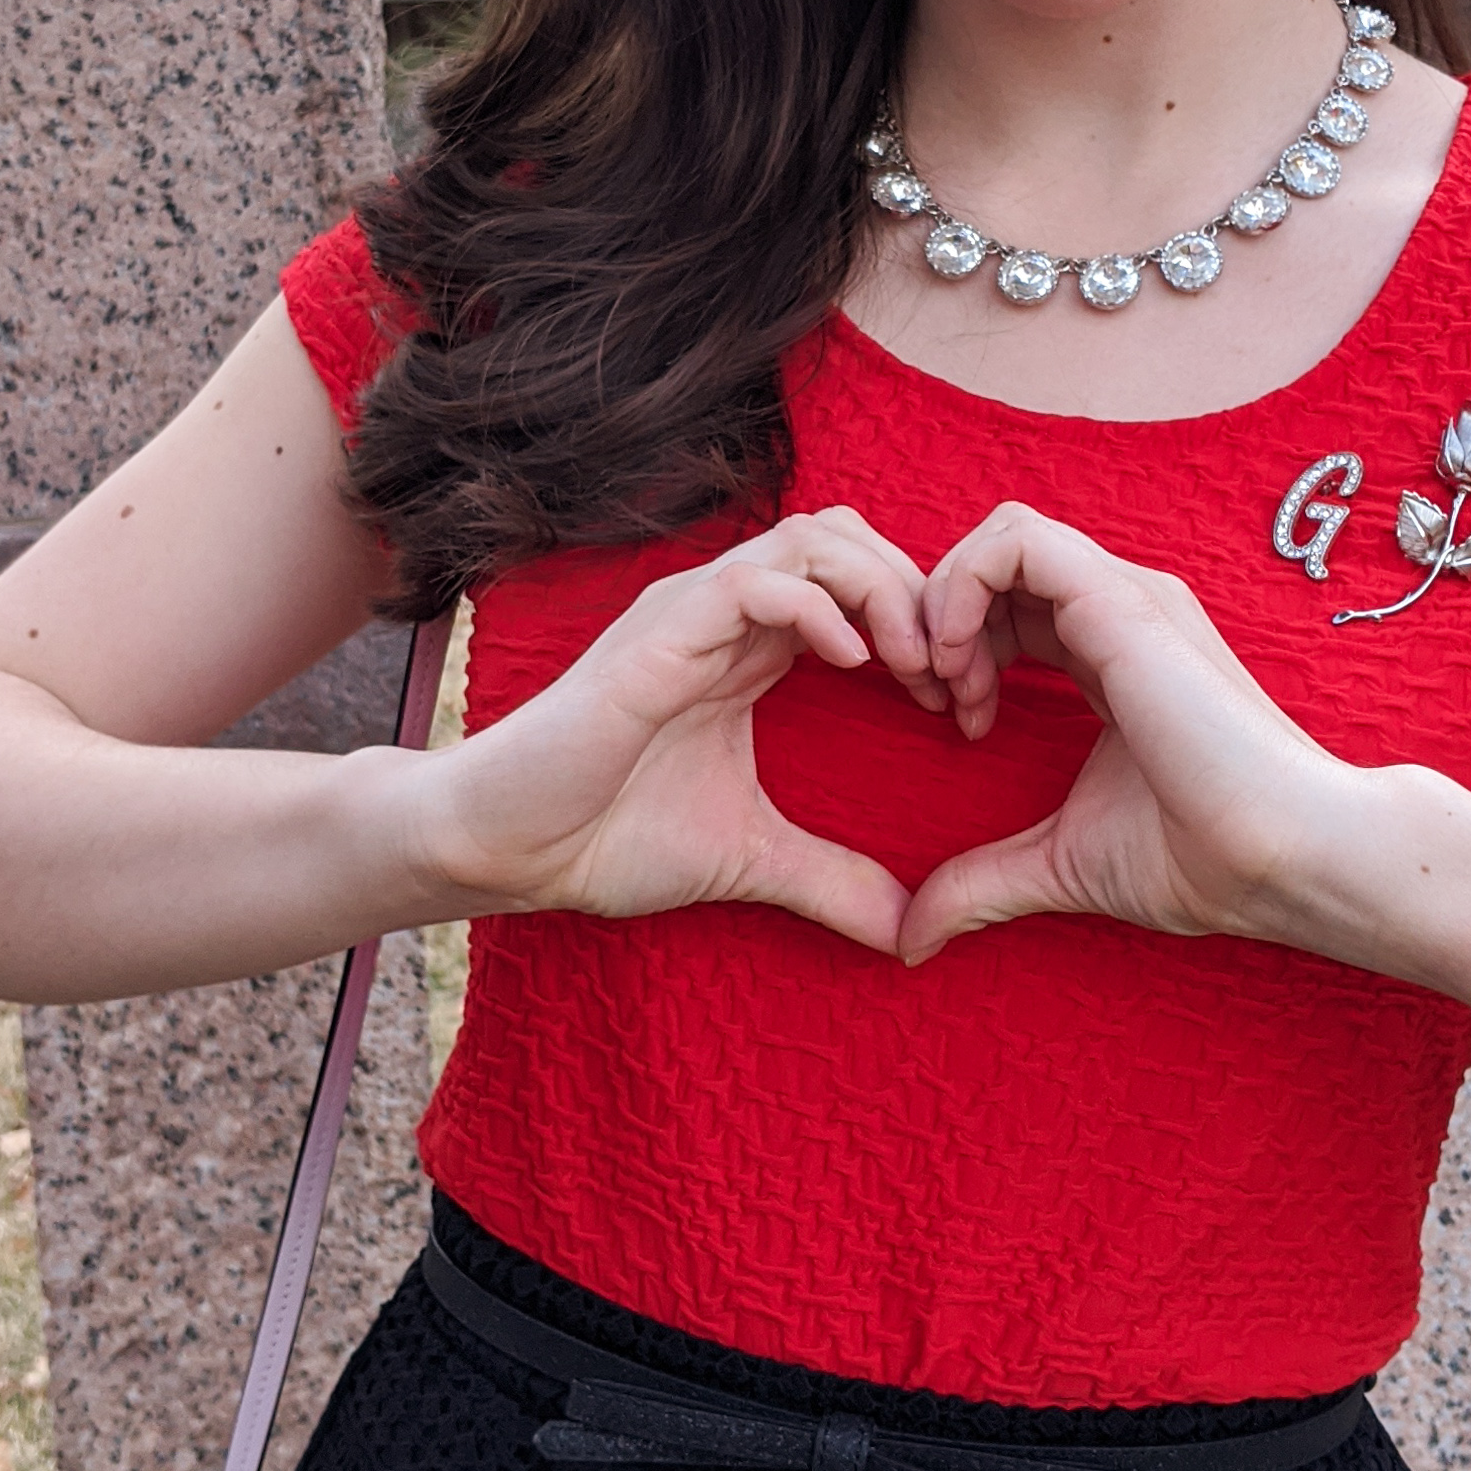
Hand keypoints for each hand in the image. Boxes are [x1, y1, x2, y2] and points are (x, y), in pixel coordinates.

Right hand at [420, 510, 940, 955]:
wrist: (507, 848)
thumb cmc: (606, 836)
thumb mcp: (750, 860)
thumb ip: (831, 882)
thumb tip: (909, 932)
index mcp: (750, 648)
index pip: (857, 583)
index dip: (923, 626)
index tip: (963, 703)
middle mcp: (724, 614)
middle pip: (849, 538)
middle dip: (918, 594)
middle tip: (957, 677)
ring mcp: (690, 614)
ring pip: (812, 538)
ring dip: (881, 589)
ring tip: (916, 663)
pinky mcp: (658, 633)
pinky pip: (753, 581)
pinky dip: (816, 606)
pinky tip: (853, 664)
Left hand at [902, 504, 1346, 960]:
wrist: (1285, 857)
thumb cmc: (1201, 859)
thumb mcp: (1061, 865)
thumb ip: (984, 882)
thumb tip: (911, 938)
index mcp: (1112, 651)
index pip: (1015, 600)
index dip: (961, 645)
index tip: (955, 724)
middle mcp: (1120, 610)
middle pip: (1000, 559)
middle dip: (940, 616)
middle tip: (931, 697)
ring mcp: (1126, 597)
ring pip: (1003, 531)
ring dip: (945, 598)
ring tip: (943, 681)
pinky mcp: (1121, 602)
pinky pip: (1016, 542)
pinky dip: (960, 588)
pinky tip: (960, 668)